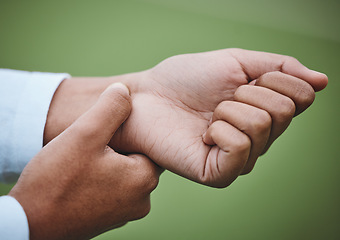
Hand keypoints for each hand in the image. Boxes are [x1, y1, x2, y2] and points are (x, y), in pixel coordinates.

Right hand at [10, 83, 160, 239]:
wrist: (30, 224)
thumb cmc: (57, 181)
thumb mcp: (85, 134)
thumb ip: (110, 109)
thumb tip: (125, 91)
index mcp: (144, 178)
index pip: (148, 143)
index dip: (128, 131)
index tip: (108, 129)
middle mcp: (141, 200)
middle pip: (136, 158)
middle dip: (117, 147)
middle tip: (94, 142)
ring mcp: (125, 212)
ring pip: (122, 173)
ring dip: (108, 163)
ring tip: (85, 160)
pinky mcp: (109, 219)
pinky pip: (112, 188)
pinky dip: (101, 179)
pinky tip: (82, 176)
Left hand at [43, 48, 327, 187]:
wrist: (146, 97)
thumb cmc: (185, 79)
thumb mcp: (236, 62)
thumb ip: (280, 68)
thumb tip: (323, 81)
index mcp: (264, 112)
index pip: (301, 98)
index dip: (274, 80)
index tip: (242, 79)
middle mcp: (258, 139)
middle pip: (284, 112)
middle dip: (248, 93)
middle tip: (218, 99)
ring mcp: (240, 159)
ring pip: (262, 126)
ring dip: (229, 109)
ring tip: (207, 116)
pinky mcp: (218, 173)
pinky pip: (240, 147)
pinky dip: (220, 130)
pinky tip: (203, 133)